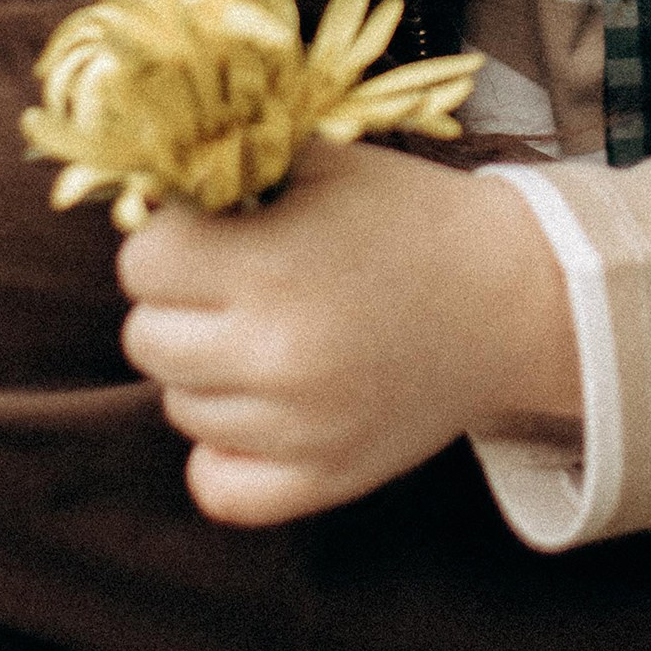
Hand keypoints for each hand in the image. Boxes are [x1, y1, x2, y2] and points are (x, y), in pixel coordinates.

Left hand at [118, 137, 580, 524]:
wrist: (509, 296)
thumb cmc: (407, 216)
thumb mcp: (322, 164)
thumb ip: (229, 168)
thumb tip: (142, 187)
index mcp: (270, 268)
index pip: (141, 263)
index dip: (170, 238)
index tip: (211, 231)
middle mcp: (276, 358)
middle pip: (146, 336)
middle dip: (180, 302)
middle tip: (236, 282)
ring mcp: (297, 430)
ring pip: (178, 404)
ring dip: (205, 367)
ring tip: (270, 331)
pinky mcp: (322, 480)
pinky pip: (216, 485)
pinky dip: (223, 450)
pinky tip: (258, 406)